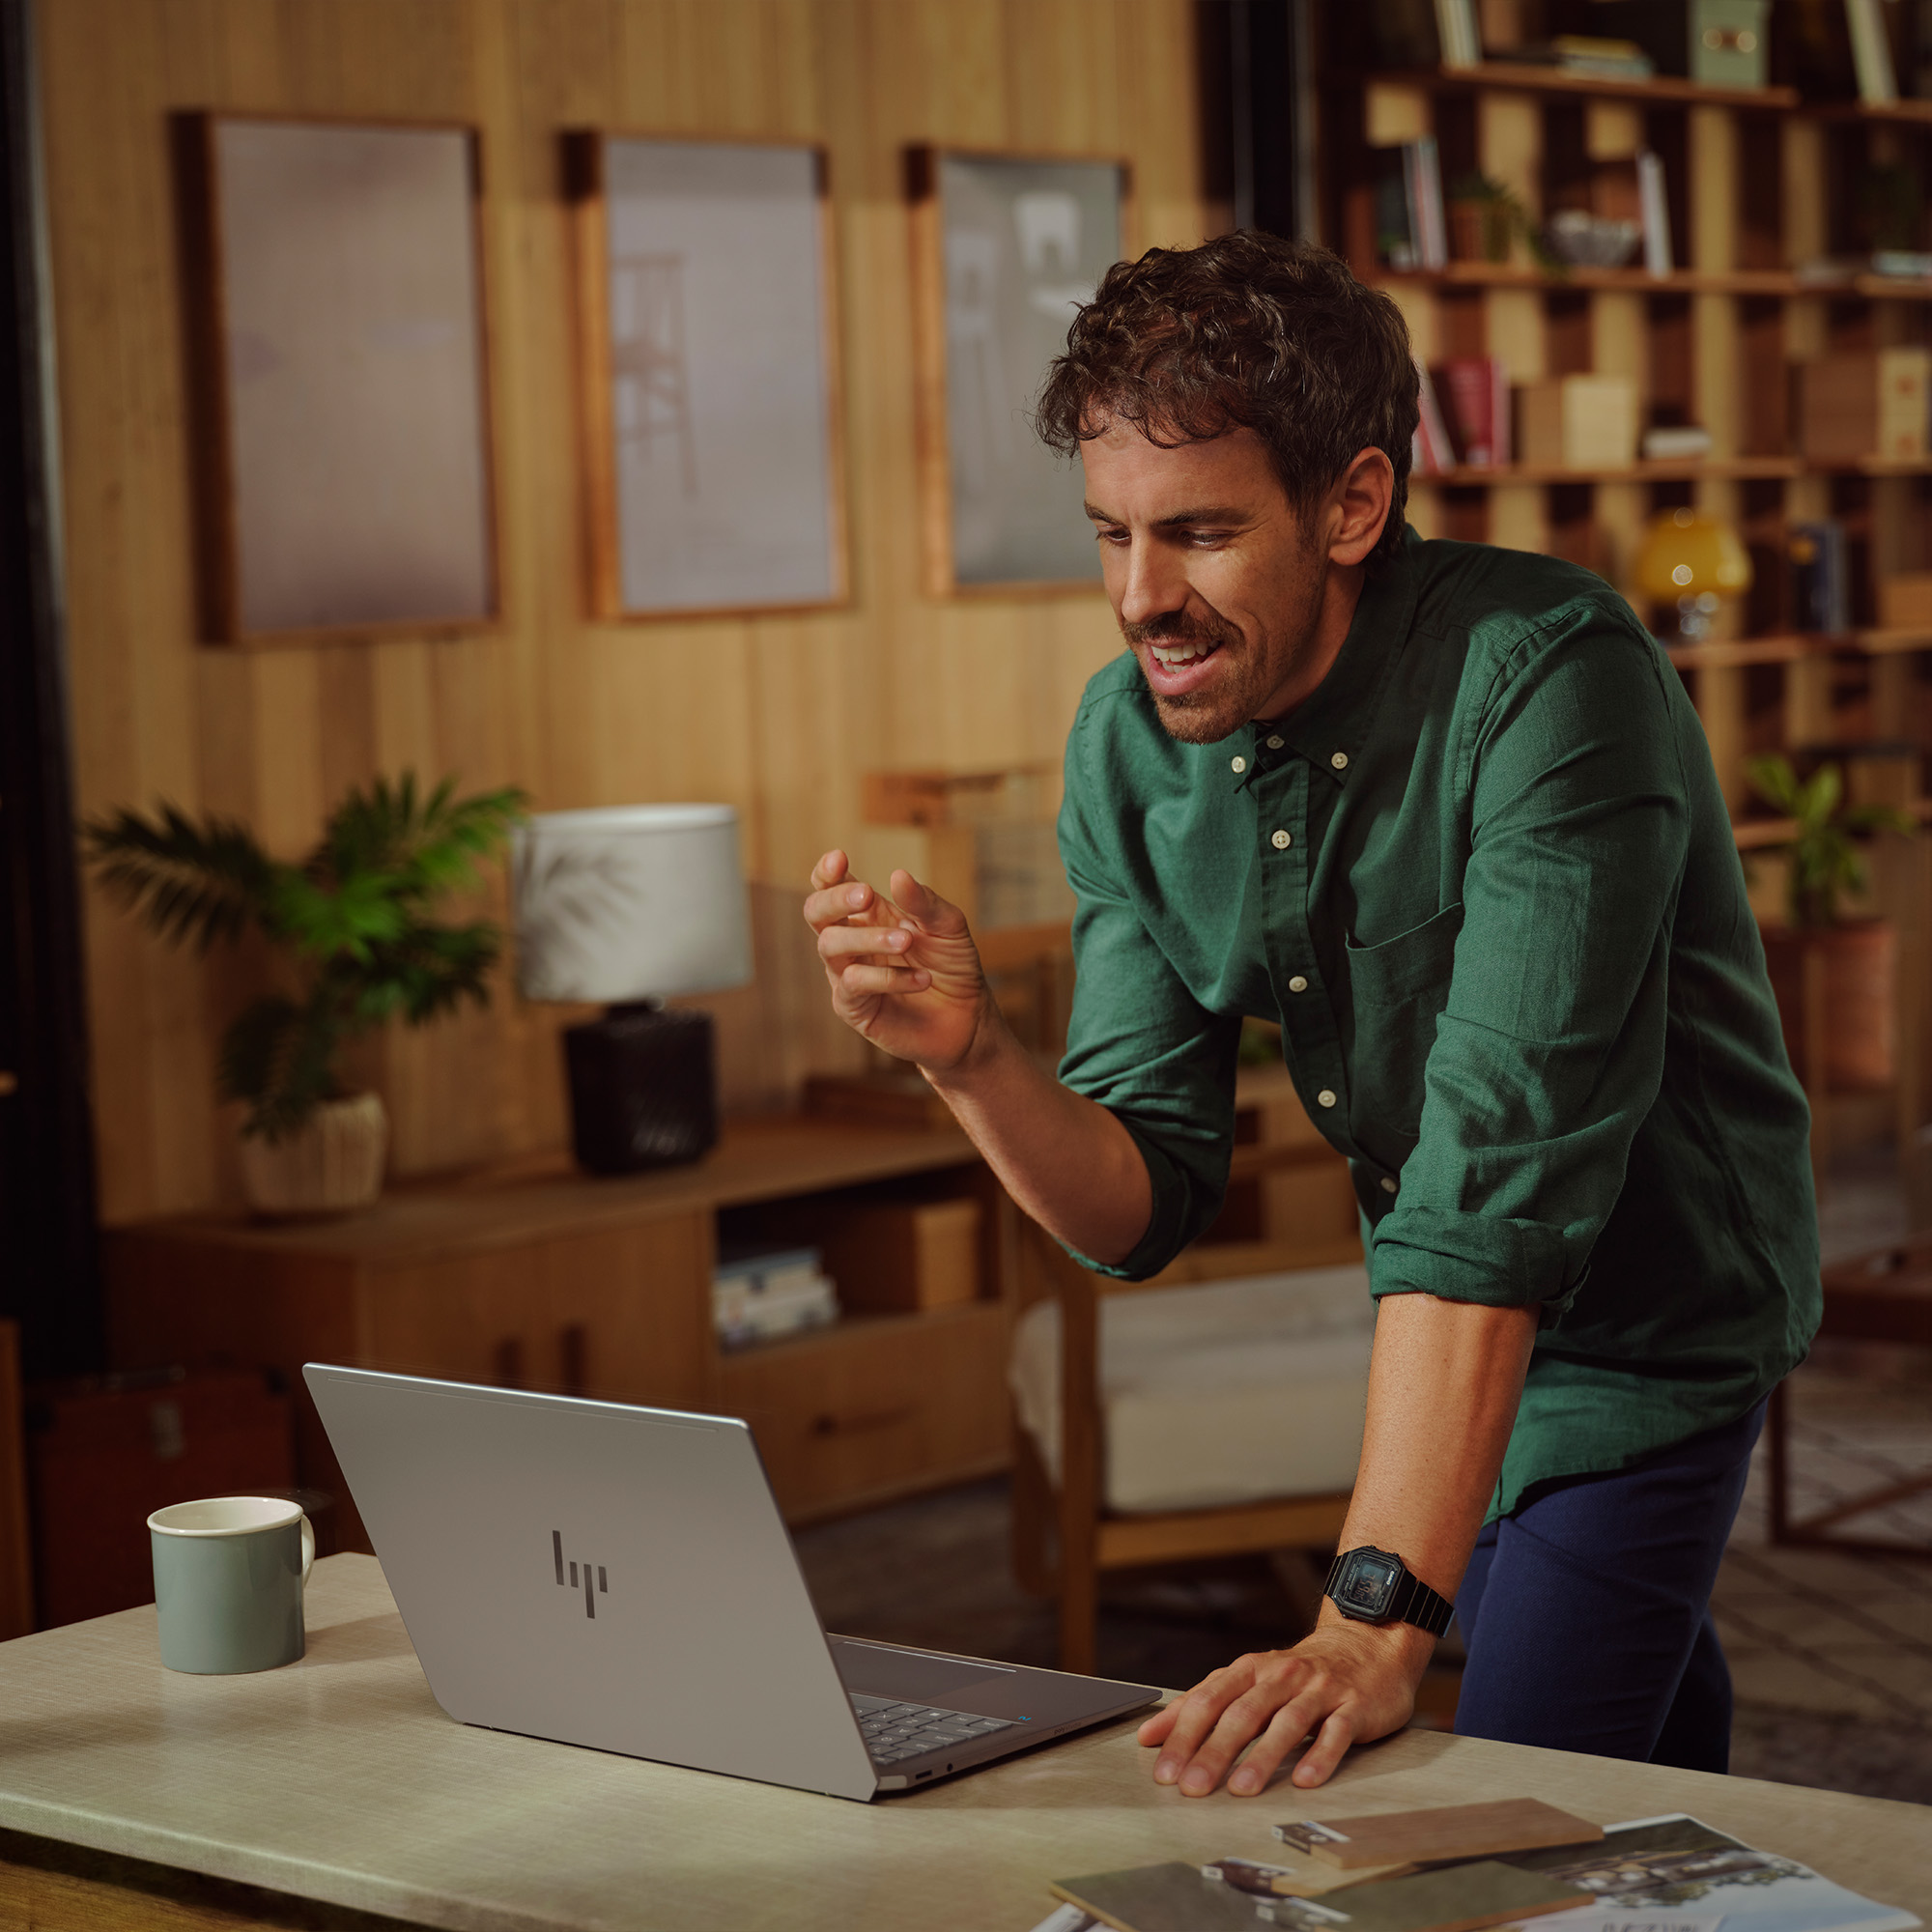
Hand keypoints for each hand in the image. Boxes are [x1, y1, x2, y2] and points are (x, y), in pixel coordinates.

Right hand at [804, 850, 992, 1072]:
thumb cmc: (953, 967)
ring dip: (869, 939)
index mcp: (870, 915)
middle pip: (816, 913)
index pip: (832, 888)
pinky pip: (853, 984)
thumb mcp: (949, 928)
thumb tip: (898, 875)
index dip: (826, 873)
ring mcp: (847, 975)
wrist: (967, 1018)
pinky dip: (887, 978)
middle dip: (835, 899)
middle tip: (867, 895)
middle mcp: (852, 942)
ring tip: (907, 941)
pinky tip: (920, 979)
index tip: (839, 858)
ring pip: (830, 946)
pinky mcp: (854, 1007)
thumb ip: (924, 903)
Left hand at [1136, 1615, 1429, 1795]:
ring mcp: (1319, 1690)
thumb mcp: (1248, 1680)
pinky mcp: (1354, 1707)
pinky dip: (1320, 1756)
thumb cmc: (1297, 1675)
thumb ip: (1202, 1704)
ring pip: (1287, 1723)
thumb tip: (1149, 1734)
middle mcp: (1281, 1676)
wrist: (1365, 1646)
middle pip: (1243, 1714)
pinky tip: (1305, 1780)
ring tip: (1240, 1789)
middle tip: (1192, 1787)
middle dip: (1214, 1752)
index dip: (1184, 1735)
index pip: (1209, 1700)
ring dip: (1262, 1757)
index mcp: (1250, 1669)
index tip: (1164, 1770)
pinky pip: (1336, 1732)